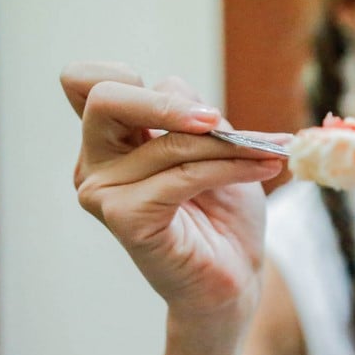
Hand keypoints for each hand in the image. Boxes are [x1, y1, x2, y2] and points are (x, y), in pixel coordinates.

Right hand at [61, 62, 289, 331]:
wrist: (233, 278)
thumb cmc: (222, 213)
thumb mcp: (213, 146)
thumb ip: (191, 114)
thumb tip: (177, 90)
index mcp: (110, 139)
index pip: (83, 82)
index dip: (124, 75)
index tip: (179, 101)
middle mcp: (95, 163)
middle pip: (105, 97)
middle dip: (166, 102)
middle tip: (217, 118)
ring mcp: (103, 192)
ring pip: (168, 143)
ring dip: (229, 145)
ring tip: (271, 151)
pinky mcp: (124, 219)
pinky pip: (182, 177)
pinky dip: (230, 168)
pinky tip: (264, 170)